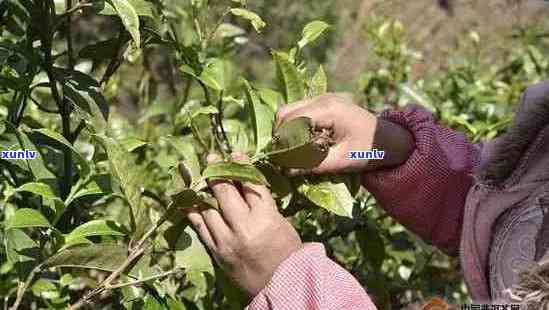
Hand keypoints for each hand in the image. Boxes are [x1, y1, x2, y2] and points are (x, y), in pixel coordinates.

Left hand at [186, 153, 301, 297]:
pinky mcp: (217, 252)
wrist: (282, 286)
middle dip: (217, 172)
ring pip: (209, 208)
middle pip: (225, 192)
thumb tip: (245, 182)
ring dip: (202, 190)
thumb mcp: (281, 222)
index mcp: (265, 217)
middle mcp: (244, 227)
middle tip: (211, 159)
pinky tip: (188, 201)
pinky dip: (194, 213)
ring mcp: (227, 240)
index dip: (241, 166)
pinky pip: (201, 228)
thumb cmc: (287, 252)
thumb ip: (263, 203)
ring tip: (198, 177)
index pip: (250, 184)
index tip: (235, 154)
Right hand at [276, 93, 413, 174]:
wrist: (392, 140)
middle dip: (280, 135)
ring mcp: (322, 98)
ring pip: (289, 111)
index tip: (280, 162)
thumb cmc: (370, 150)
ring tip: (292, 152)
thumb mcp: (341, 161)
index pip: (291, 121)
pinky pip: (299, 112)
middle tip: (283, 158)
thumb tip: (284, 171)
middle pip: (285, 113)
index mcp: (328, 109)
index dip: (282, 141)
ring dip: (287, 131)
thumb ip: (312, 165)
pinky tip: (302, 144)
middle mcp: (322, 98)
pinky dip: (295, 127)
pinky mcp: (324, 104)